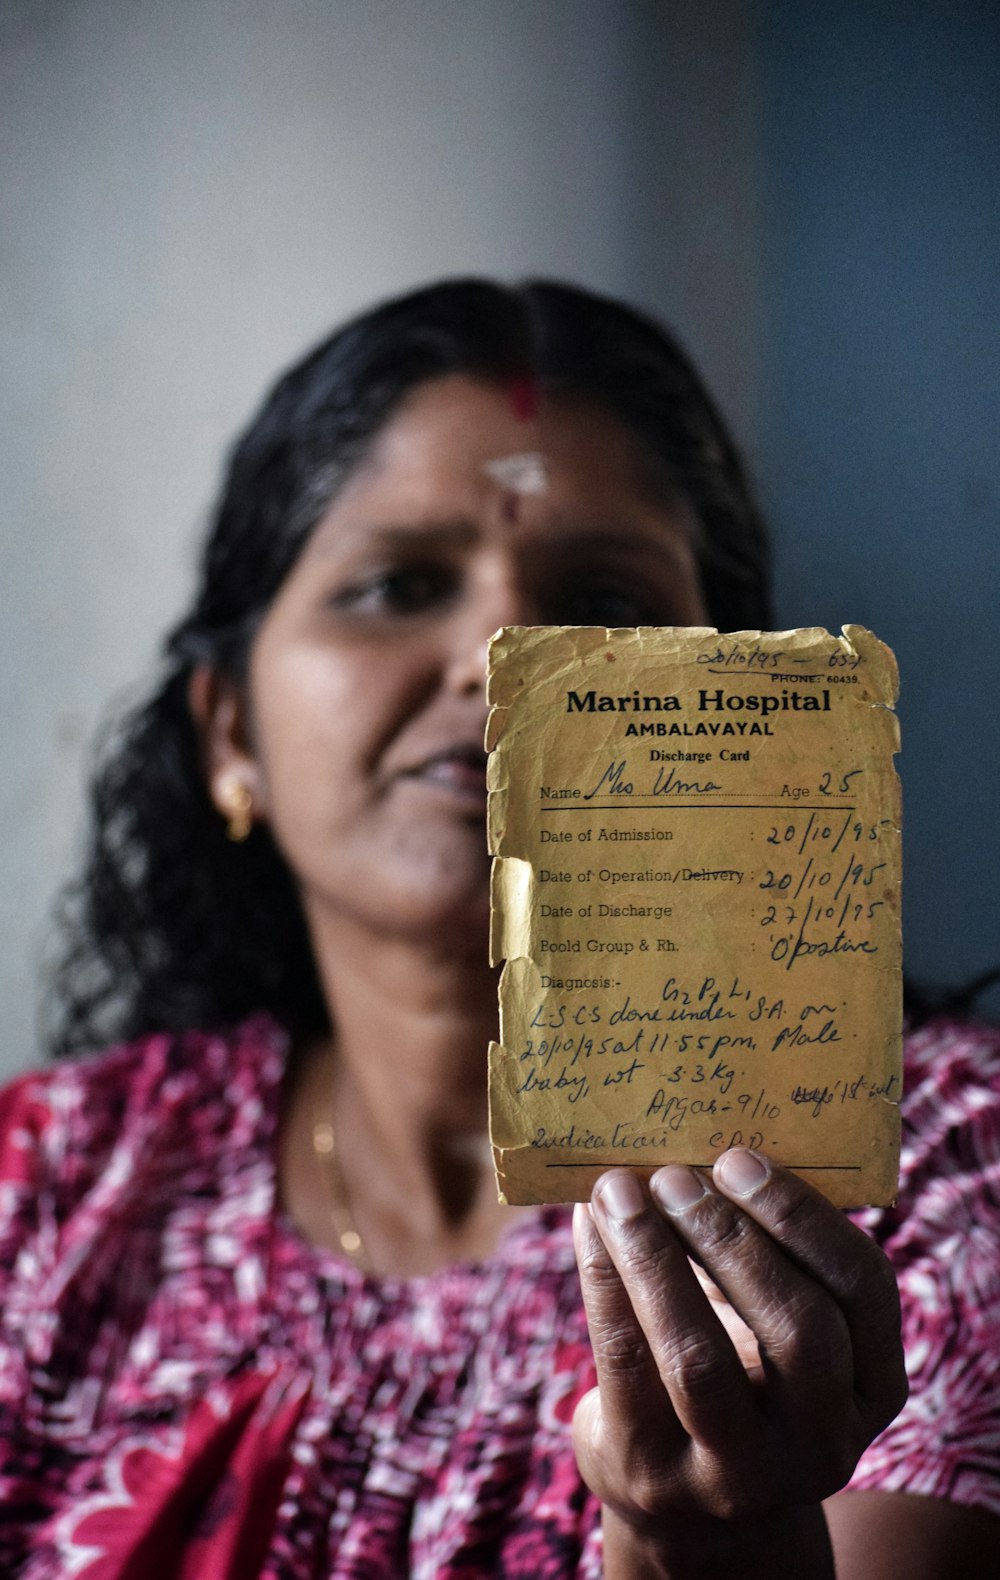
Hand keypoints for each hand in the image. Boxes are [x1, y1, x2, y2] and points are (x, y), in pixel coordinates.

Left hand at [571, 1151, 906, 1577]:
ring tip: (619, 1192)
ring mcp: (741, 1474)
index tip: (739, 1157)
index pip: (865, 1290)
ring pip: (701, 1360)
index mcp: (872, 1384)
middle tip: (675, 1174)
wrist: (680, 1493)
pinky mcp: (657, 1477)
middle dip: (733, 1239)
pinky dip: (604, 1281)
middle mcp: (823, 1442)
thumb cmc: (735, 1364)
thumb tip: (696, 1135)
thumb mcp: (771, 1323)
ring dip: (656, 1260)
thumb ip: (765, 1250)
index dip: (805, 1218)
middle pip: (798, 1330)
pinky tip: (589, 1226)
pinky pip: (626, 1366)